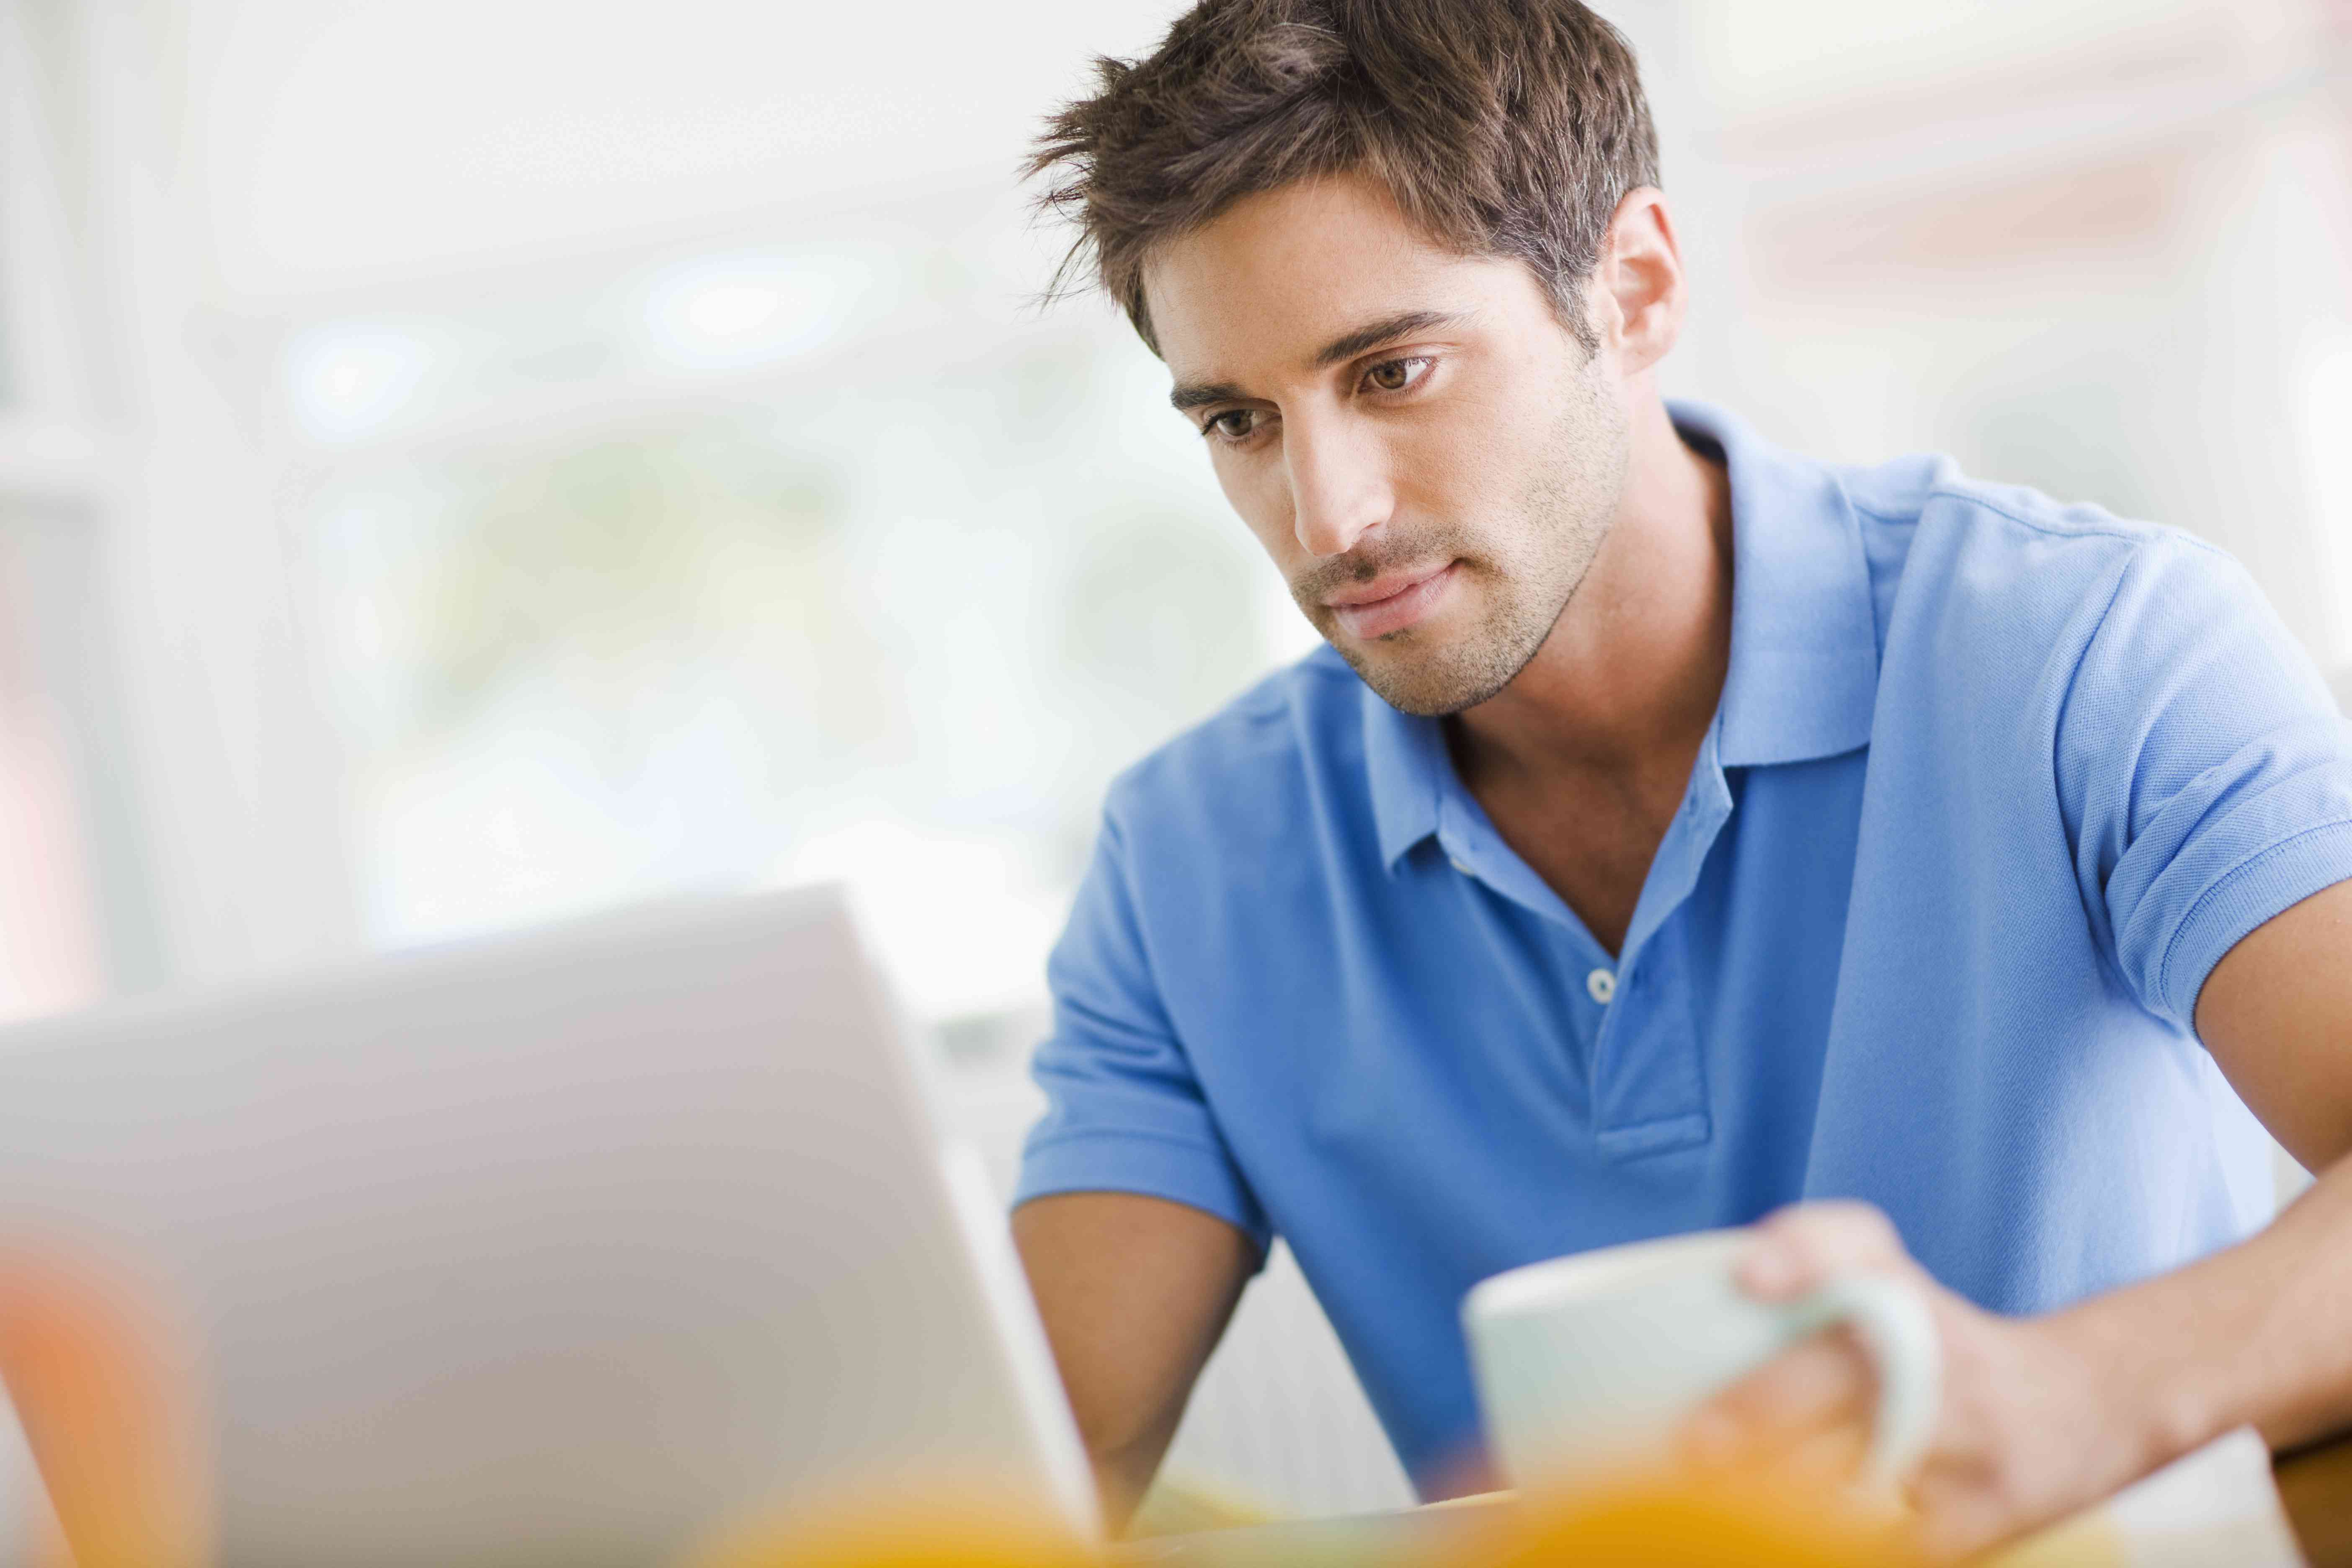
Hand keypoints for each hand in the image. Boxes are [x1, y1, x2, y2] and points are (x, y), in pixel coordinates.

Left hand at [1680, 1202, 2184, 1560]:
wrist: (2082, 1410)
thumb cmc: (1933, 1352)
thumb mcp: (1876, 1293)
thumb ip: (1786, 1293)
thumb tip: (1637, 1367)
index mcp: (1899, 1286)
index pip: (1857, 1245)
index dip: (1807, 1252)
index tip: (1750, 1276)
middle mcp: (1941, 1349)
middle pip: (1853, 1367)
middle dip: (1768, 1407)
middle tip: (1695, 1444)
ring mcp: (1971, 1435)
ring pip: (1875, 1466)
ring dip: (1791, 1492)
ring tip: (1719, 1513)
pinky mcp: (1988, 1513)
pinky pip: (1904, 1541)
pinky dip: (1841, 1545)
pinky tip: (1786, 1544)